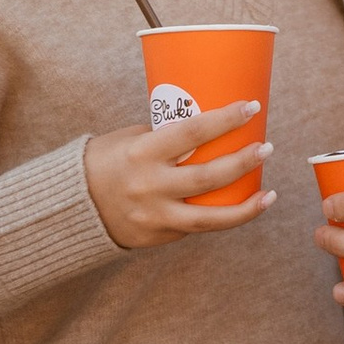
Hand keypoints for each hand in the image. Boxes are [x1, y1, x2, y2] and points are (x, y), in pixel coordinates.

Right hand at [85, 102, 269, 248]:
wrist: (74, 206)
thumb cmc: (105, 161)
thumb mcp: (130, 138)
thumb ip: (165, 137)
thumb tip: (207, 129)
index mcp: (143, 152)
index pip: (192, 131)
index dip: (225, 119)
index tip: (250, 107)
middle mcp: (150, 185)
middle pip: (208, 175)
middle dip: (243, 161)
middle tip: (266, 147)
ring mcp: (155, 215)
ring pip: (210, 217)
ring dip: (245, 205)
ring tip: (269, 193)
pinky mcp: (159, 236)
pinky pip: (196, 227)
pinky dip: (221, 218)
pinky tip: (242, 208)